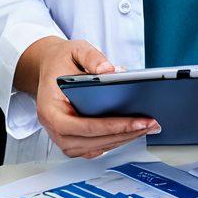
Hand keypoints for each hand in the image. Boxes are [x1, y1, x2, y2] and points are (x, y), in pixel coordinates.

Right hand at [16, 36, 159, 158]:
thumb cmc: (61, 60)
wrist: (50, 65)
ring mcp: (60, 136)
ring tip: (144, 128)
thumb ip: (92, 57)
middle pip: (87, 141)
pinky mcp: (71, 138)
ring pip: (91, 148)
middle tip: (147, 124)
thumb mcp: (76, 49)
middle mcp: (52, 126)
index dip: (107, 127)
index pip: (77, 126)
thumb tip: (111, 71)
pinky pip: (92, 148)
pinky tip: (130, 132)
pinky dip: (111, 143)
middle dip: (121, 134)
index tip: (134, 122)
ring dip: (119, 141)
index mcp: (49, 107)